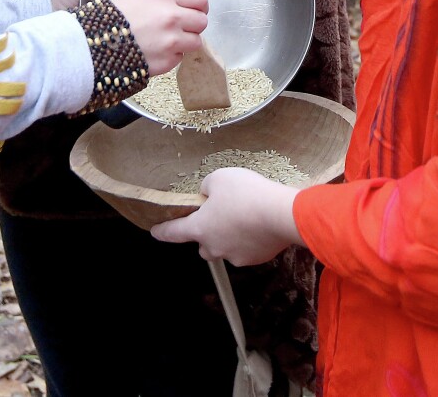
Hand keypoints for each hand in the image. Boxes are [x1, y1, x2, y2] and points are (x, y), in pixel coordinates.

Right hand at [111, 0, 207, 75]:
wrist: (94, 44)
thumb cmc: (112, 18)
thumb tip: (184, 4)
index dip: (199, 5)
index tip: (194, 9)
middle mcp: (171, 16)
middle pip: (202, 21)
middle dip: (192, 25)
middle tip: (178, 27)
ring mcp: (171, 40)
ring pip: (196, 41)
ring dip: (184, 42)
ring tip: (165, 40)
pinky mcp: (168, 61)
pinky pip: (180, 57)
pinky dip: (171, 56)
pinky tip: (154, 51)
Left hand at [152, 168, 303, 264]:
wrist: (281, 214)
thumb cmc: (246, 194)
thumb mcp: (219, 178)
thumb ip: (207, 187)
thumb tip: (208, 195)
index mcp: (200, 228)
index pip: (174, 232)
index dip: (163, 231)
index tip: (155, 232)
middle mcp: (215, 247)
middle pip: (203, 245)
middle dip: (206, 234)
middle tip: (217, 217)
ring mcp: (236, 256)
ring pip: (226, 248)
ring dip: (229, 237)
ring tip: (243, 217)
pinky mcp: (256, 258)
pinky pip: (246, 249)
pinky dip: (249, 239)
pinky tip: (258, 224)